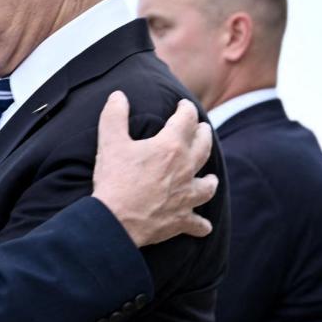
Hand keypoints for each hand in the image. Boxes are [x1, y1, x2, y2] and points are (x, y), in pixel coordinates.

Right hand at [92, 92, 217, 246]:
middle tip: (203, 129)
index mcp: (170, 147)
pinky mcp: (182, 219)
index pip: (186, 119)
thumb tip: (118, 95)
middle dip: (204, 134)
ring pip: (208, 185)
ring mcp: (186, 196)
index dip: (186, 109)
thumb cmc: (114, 180)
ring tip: (211, 178)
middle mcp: (185, 169)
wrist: (116, 221)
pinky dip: (201, 225)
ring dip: (210, 180)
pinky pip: (198, 224)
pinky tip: (204, 226)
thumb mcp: (110, 142)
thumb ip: (115, 115)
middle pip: (204, 147)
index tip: (183, 105)